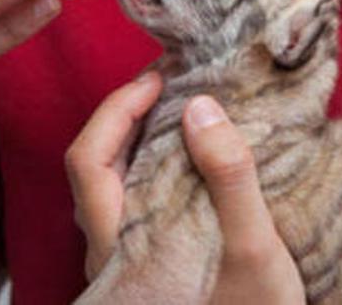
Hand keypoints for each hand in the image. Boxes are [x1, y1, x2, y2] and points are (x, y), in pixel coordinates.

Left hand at [66, 79, 303, 303]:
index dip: (116, 110)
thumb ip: (228, 177)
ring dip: (140, 138)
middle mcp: (110, 251)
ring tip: (183, 110)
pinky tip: (191, 155)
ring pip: (114, 182)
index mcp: (119, 247)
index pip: (88, 160)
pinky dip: (156, 163)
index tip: (160, 80)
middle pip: (94, 166)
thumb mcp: (253, 248)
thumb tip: (200, 106)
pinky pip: (136, 197)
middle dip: (126, 115)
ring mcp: (126, 257)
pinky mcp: (147, 260)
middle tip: (171, 85)